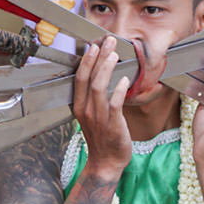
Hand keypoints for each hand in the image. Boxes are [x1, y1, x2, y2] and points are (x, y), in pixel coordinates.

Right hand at [72, 36, 131, 178]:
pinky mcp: (112, 124)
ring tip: (114, 54)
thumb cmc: (101, 138)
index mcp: (79, 106)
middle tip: (107, 41)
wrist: (106, 162)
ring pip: (99, 87)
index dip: (86, 60)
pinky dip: (118, 90)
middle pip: (88, 78)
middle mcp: (86, 110)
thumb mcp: (91, 116)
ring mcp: (98, 117)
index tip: (93, 46)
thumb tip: (102, 77)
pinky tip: (124, 80)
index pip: (79, 78)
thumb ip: (94, 98)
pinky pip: (114, 104)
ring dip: (107, 68)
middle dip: (98, 57)